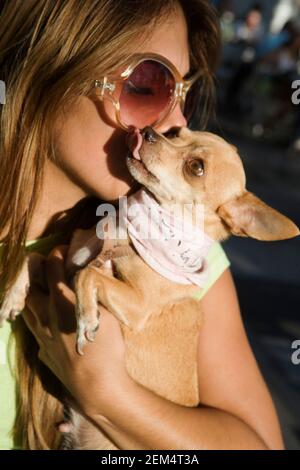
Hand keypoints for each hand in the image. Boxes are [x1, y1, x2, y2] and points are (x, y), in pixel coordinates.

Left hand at [23, 245, 128, 418]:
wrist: (96, 385)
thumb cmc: (105, 346)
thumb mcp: (107, 311)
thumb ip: (101, 284)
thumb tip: (103, 262)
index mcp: (61, 301)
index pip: (52, 269)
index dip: (56, 254)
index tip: (62, 249)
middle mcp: (46, 315)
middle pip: (33, 287)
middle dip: (37, 272)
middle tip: (44, 265)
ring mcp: (41, 335)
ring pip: (27, 310)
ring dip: (32, 296)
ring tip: (41, 292)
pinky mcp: (43, 352)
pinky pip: (34, 330)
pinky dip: (37, 320)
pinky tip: (46, 323)